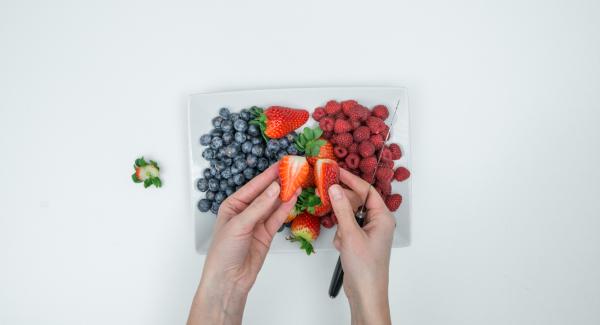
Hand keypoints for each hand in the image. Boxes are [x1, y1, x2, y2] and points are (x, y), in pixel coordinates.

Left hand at [188, 163, 298, 324]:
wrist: (228, 280)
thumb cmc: (223, 253)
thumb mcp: (239, 225)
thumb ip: (259, 207)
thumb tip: (274, 189)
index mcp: (232, 205)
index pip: (253, 186)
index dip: (268, 175)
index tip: (282, 164)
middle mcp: (245, 212)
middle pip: (265, 193)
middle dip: (279, 182)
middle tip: (294, 171)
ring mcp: (257, 223)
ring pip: (273, 205)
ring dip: (285, 194)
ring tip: (298, 182)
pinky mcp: (266, 234)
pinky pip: (278, 217)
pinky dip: (286, 208)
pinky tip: (294, 198)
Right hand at [328, 168, 394, 324]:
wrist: (366, 292)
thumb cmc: (365, 267)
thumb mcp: (350, 234)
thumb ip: (341, 209)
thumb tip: (335, 188)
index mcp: (383, 217)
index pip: (366, 190)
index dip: (351, 179)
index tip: (336, 170)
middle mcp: (378, 222)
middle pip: (357, 200)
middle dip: (343, 202)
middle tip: (326, 193)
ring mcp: (369, 231)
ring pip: (350, 214)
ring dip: (342, 222)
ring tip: (340, 235)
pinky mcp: (361, 240)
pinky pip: (347, 227)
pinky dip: (341, 234)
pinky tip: (342, 245)